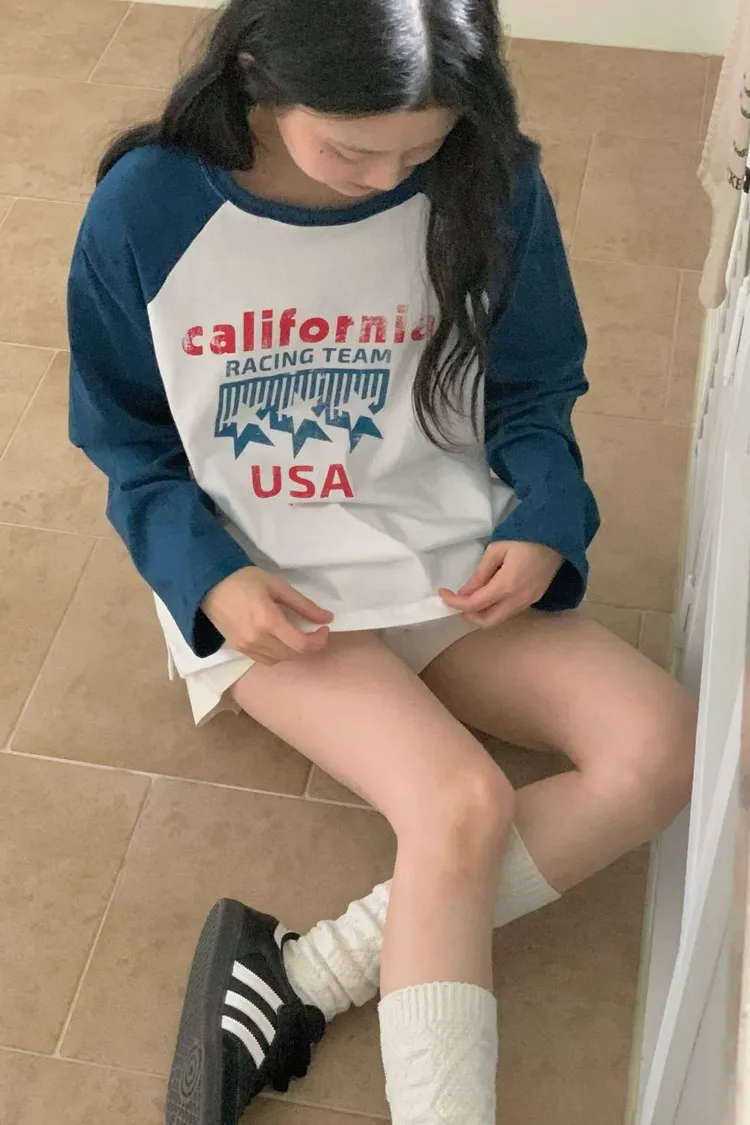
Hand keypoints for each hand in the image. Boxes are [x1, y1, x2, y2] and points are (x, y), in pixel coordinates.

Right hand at [202, 567, 332, 665]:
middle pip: (292, 654)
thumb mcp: (278, 586)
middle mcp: (257, 639)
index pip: (301, 644)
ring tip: (297, 634)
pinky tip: (279, 639)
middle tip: (314, 630)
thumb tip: (327, 618)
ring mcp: (246, 647)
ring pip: (279, 660)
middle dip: (309, 646)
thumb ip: (304, 605)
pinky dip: (278, 654)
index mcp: (268, 621)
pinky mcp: (239, 649)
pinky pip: (265, 660)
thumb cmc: (245, 580)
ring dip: (293, 651)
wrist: (209, 585)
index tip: (324, 628)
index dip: (319, 640)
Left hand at [439, 541, 562, 628]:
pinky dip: (495, 609)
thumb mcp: (496, 550)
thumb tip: (464, 593)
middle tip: (457, 600)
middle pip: (488, 622)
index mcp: (507, 586)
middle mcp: (518, 600)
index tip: (443, 594)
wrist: (557, 535)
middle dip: (468, 615)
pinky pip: (510, 612)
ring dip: (482, 613)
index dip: (455, 602)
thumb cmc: (524, 537)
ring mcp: (529, 602)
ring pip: (500, 619)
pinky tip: (489, 595)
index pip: (475, 604)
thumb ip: (479, 575)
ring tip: (471, 597)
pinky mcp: (535, 599)